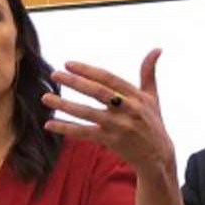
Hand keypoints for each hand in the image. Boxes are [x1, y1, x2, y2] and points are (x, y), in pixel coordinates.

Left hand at [41, 49, 175, 175]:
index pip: (109, 78)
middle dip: (75, 82)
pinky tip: (49, 124)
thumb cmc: (152, 123)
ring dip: (65, 105)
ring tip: (46, 98)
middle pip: (97, 92)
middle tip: (54, 74)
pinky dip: (66, 129)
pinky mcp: (111, 141)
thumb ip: (148, 73)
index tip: (68, 63)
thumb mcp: (153, 98)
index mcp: (136, 96)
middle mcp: (128, 110)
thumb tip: (157, 48)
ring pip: (87, 113)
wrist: (157, 156)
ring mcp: (118, 127)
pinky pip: (84, 133)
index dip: (88, 70)